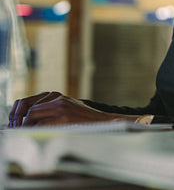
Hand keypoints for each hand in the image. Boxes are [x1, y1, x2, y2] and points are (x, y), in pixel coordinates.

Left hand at [9, 92, 126, 126]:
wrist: (103, 121)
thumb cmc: (84, 119)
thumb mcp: (66, 109)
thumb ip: (49, 110)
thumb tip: (25, 120)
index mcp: (56, 95)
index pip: (26, 101)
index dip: (15, 113)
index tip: (13, 123)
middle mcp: (57, 98)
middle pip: (27, 108)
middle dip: (18, 121)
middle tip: (15, 130)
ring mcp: (61, 106)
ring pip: (32, 116)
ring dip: (25, 127)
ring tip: (25, 134)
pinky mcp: (64, 117)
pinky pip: (41, 124)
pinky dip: (35, 130)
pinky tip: (36, 135)